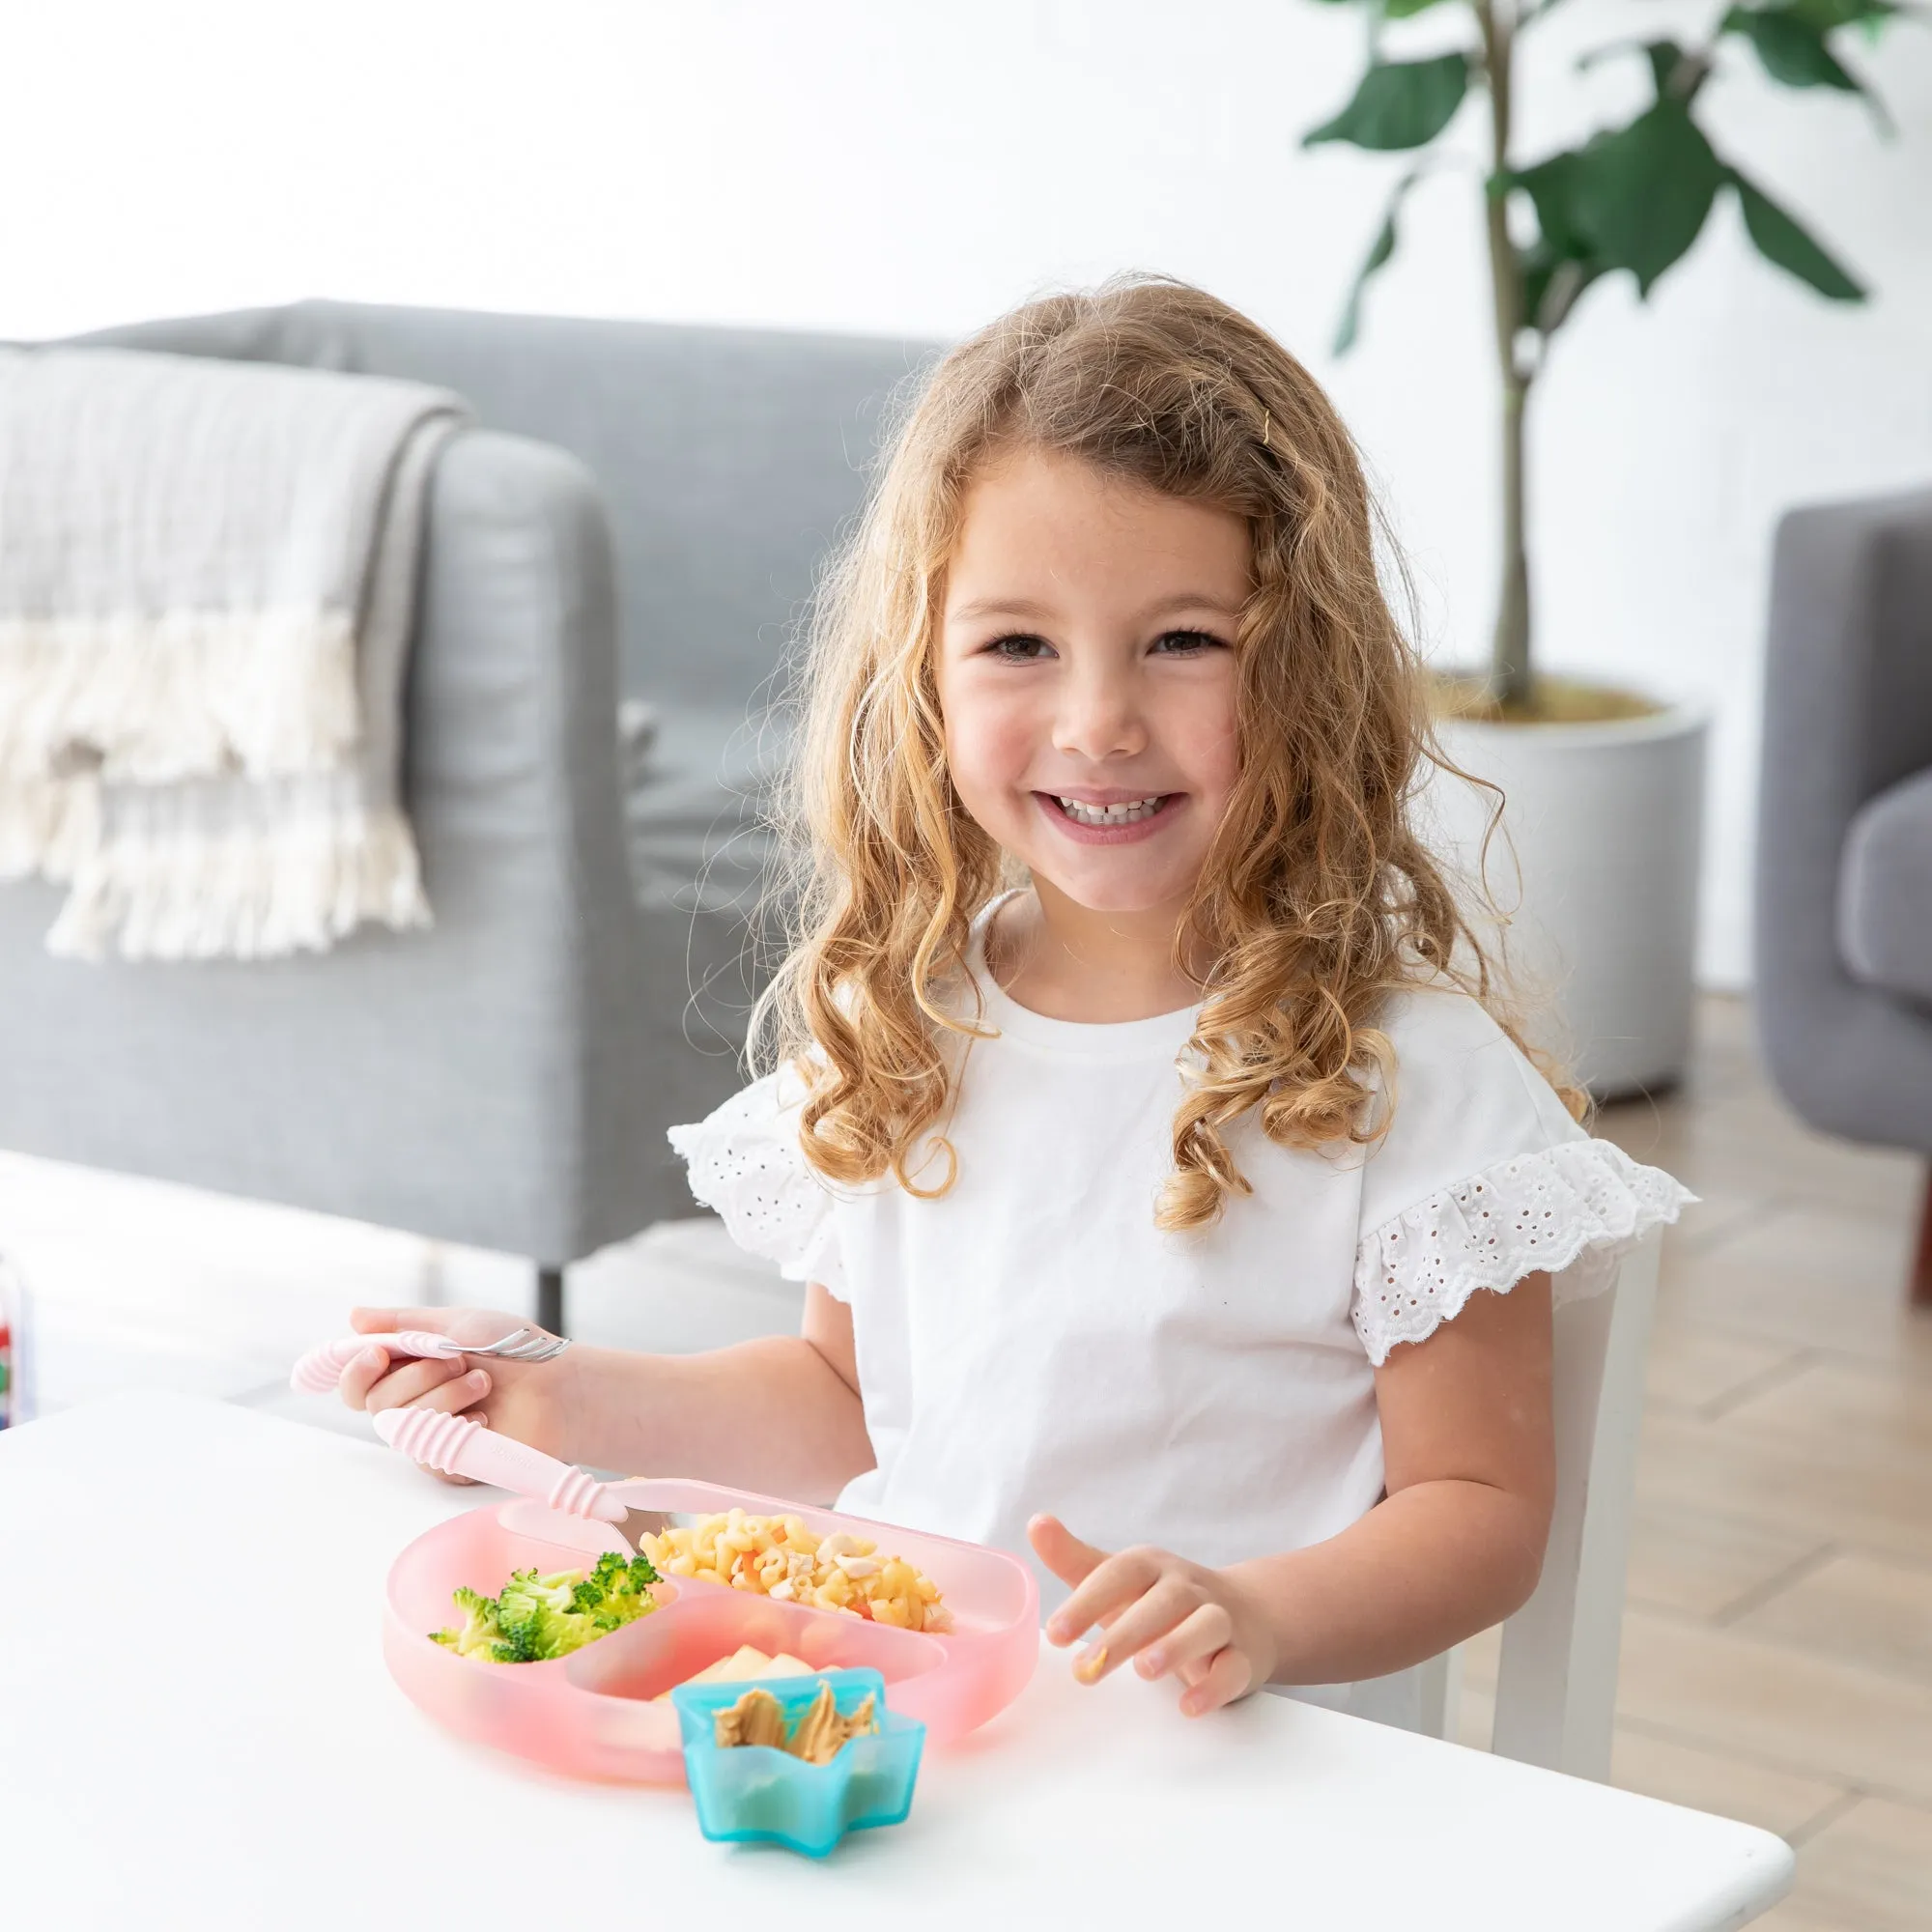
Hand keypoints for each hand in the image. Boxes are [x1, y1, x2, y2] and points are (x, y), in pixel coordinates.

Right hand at [337, 1306, 578, 1477]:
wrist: (559, 1385)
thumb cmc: (514, 1348)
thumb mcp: (457, 1323)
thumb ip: (403, 1322)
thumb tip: (354, 1316)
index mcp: (408, 1369)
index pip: (356, 1383)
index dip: (355, 1371)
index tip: (379, 1354)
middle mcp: (412, 1403)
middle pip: (374, 1403)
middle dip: (417, 1376)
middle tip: (458, 1360)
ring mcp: (431, 1434)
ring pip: (402, 1427)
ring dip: (445, 1396)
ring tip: (484, 1382)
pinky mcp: (451, 1462)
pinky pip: (430, 1454)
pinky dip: (460, 1428)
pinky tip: (486, 1418)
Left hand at [1029, 1514, 1277, 1717]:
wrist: (1244, 1613)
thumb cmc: (1160, 1599)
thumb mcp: (1118, 1578)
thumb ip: (1074, 1558)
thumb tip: (1036, 1524)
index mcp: (1152, 1566)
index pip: (1120, 1572)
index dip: (1088, 1600)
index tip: (1056, 1633)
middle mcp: (1187, 1587)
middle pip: (1161, 1603)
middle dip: (1124, 1634)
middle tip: (1086, 1669)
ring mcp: (1221, 1620)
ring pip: (1205, 1626)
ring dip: (1176, 1646)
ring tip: (1144, 1671)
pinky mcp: (1243, 1657)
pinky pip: (1233, 1668)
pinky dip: (1214, 1687)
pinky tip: (1189, 1706)